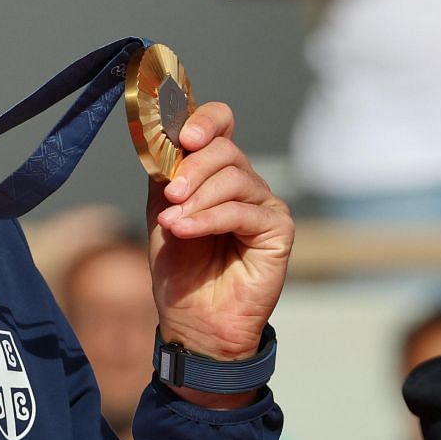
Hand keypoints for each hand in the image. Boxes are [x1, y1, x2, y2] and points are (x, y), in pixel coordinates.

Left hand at [145, 101, 293, 404]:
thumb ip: (165, 175)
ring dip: (197, 198)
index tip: (181, 135)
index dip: (204, 120)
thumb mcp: (162, 212)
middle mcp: (244, 182)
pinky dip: (209, 218)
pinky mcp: (278, 230)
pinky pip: (243, 210)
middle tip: (170, 194)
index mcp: (215, 171)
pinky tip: (185, 230)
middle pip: (225, 149)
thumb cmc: (179, 267)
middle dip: (192, 168)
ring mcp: (264, 204)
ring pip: (234, 178)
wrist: (193, 319)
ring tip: (174, 223)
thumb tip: (165, 141)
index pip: (220, 124)